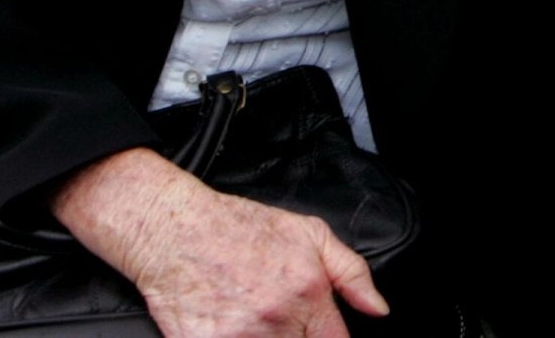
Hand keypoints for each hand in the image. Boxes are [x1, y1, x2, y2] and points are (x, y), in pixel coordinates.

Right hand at [52, 148, 386, 336]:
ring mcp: (239, 336)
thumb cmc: (239, 227)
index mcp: (308, 291)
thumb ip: (352, 273)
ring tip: (256, 322)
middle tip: (282, 322)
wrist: (175, 228)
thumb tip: (378, 310)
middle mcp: (276, 318)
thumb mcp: (309, 233)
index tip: (321, 334)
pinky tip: (233, 328)